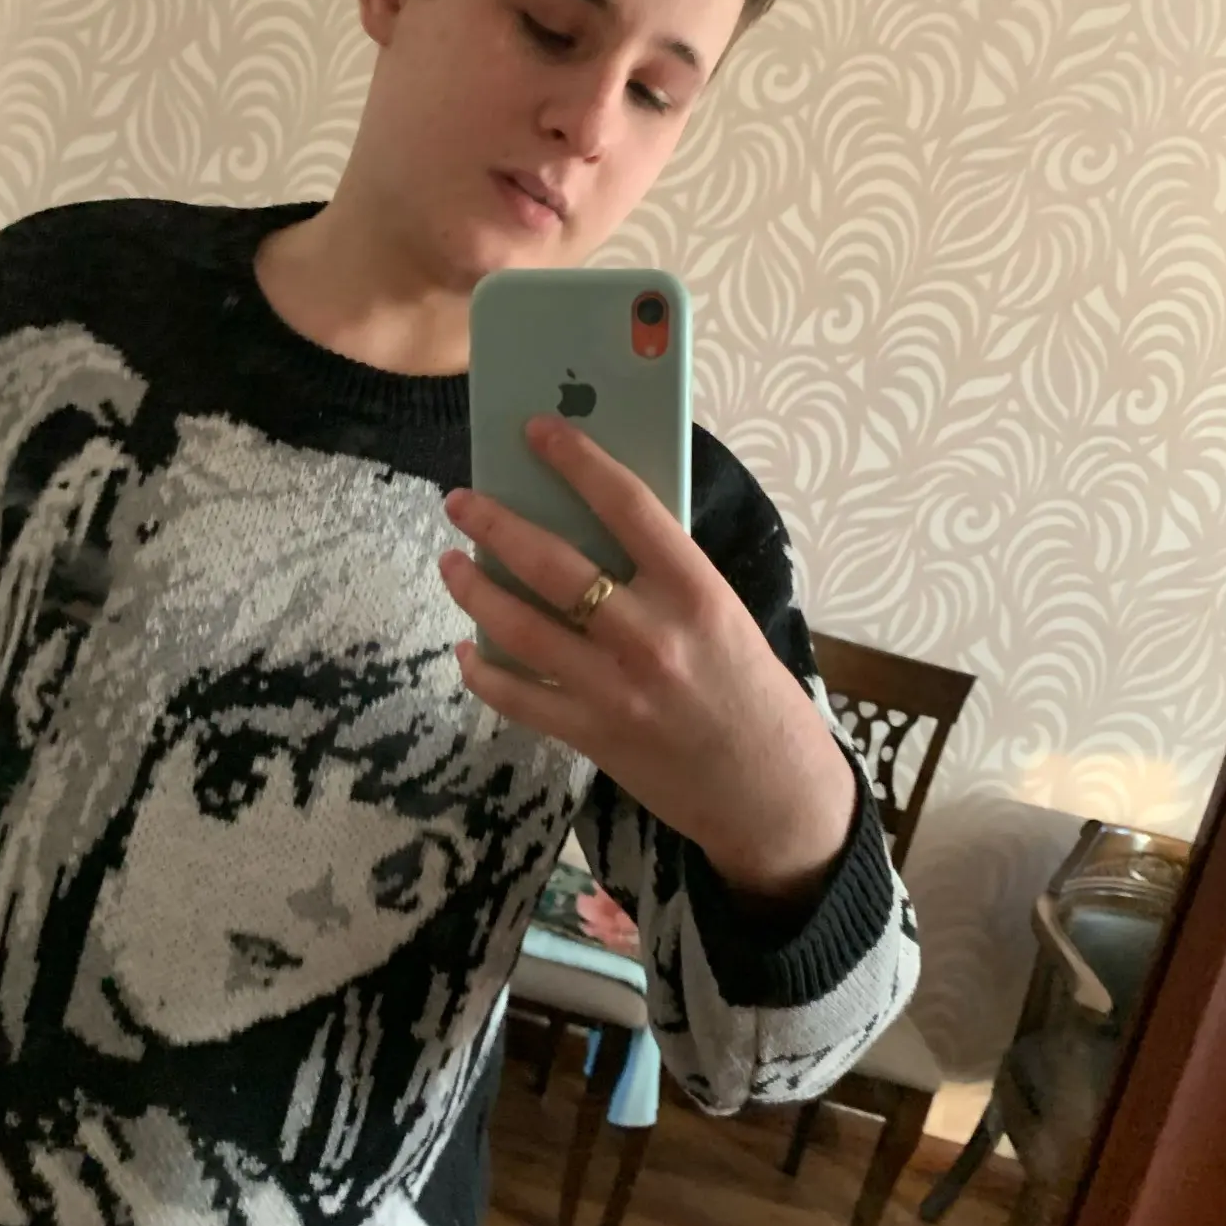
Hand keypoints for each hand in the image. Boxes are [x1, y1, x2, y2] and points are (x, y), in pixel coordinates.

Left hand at [438, 418, 856, 900]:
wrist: (774, 796)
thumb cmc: (754, 696)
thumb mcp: (726, 619)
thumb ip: (668, 578)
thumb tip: (594, 527)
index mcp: (698, 593)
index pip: (629, 506)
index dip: (578, 460)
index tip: (539, 429)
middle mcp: (653, 636)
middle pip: (555, 564)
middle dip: (495, 524)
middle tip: (460, 500)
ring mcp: (618, 689)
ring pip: (522, 626)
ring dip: (475, 590)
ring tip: (452, 564)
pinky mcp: (594, 736)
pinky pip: (519, 697)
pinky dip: (484, 670)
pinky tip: (469, 650)